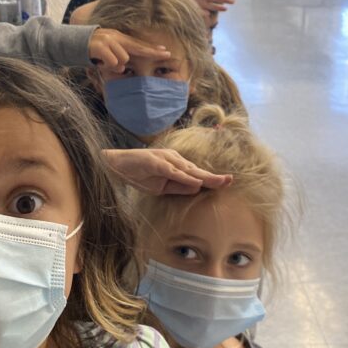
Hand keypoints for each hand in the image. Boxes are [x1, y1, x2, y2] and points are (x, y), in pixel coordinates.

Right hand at [89, 28, 169, 70]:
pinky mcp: (101, 46)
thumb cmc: (92, 50)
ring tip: (103, 61)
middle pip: (138, 47)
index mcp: (119, 38)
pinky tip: (99, 60)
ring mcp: (109, 40)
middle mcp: (116, 37)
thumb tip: (123, 69)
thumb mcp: (106, 52)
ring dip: (115, 65)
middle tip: (167, 54)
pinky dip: (107, 65)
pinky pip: (112, 61)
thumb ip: (117, 58)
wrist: (72, 41)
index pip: (139, 44)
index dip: (152, 48)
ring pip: (123, 59)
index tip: (166, 51)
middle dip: (153, 52)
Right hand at [105, 148, 231, 194]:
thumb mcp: (161, 186)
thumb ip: (178, 186)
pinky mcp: (155, 162)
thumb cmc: (138, 173)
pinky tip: (195, 181)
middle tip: (230, 181)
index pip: (197, 174)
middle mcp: (173, 159)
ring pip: (188, 169)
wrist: (116, 164)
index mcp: (176, 165)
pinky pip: (172, 171)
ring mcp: (164, 160)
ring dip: (204, 176)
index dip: (211, 179)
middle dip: (213, 177)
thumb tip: (197, 188)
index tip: (227, 183)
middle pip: (197, 170)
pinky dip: (185, 177)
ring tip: (219, 181)